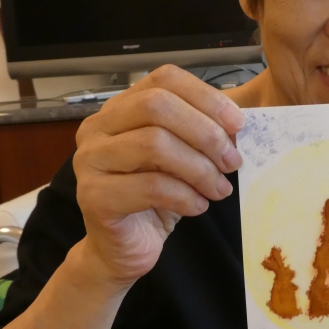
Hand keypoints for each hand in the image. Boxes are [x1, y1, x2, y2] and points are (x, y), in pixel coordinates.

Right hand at [72, 65, 243, 288]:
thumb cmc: (156, 199)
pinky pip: (150, 186)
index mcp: (121, 108)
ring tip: (219, 189)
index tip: (237, 124)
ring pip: (154, 144)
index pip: (164, 79)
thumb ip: (202, 133)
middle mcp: (98, 127)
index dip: (206, 97)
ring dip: (199, 168)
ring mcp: (90, 160)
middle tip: (231, 161)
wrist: (124, 249)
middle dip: (205, 133)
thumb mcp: (183, 157)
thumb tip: (236, 122)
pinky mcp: (93, 196)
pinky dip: (185, 196)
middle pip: (157, 106)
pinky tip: (199, 207)